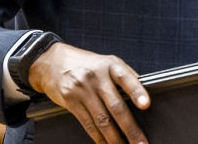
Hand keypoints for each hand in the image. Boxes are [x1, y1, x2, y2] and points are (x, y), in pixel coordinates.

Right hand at [28, 43, 150, 143]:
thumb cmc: (86, 64)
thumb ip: (124, 76)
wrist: (52, 62)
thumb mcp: (106, 62)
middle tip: (140, 142)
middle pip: (115, 106)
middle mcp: (97, 77)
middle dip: (130, 127)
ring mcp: (83, 90)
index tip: (146, 104)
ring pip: (102, 119)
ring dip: (115, 138)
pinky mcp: (71, 101)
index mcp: (110, 65)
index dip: (137, 92)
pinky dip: (99, 138)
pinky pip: (88, 124)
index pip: (126, 78)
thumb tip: (143, 94)